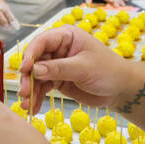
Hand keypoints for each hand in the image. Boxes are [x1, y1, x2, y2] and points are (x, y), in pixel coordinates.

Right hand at [19, 25, 135, 111]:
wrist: (120, 90)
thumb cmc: (108, 71)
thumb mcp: (84, 68)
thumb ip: (59, 68)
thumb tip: (35, 70)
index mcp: (66, 36)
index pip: (42, 41)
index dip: (30, 55)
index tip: (24, 69)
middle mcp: (58, 49)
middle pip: (35, 60)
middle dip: (28, 77)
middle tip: (25, 91)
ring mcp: (57, 65)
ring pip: (36, 76)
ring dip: (30, 90)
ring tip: (27, 105)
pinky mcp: (58, 80)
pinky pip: (42, 87)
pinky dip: (36, 97)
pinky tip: (32, 107)